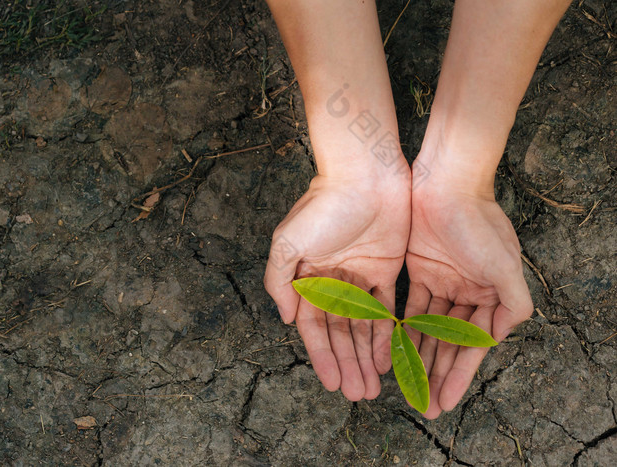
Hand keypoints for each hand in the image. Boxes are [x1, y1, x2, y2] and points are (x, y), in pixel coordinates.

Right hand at [264, 164, 409, 400]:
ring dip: (365, 356)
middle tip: (357, 395)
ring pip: (362, 327)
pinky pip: (386, 310)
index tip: (331, 383)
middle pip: (339, 332)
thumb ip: (279, 282)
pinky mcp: (387, 271)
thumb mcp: (287, 243)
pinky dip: (386, 335)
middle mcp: (332, 281)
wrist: (366, 175)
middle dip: (347, 363)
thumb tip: (285, 320)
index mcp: (306, 277)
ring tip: (372, 387)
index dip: (321, 355)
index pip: (313, 325)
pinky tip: (387, 360)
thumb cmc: (322, 206)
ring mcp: (360, 277)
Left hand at [405, 160, 531, 417]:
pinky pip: (410, 307)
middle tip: (424, 405)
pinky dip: (402, 328)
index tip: (445, 401)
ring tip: (406, 385)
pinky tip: (392, 350)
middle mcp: (468, 292)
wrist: (446, 184)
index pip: (473, 345)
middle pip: (449, 342)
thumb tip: (504, 336)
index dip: (459, 375)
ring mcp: (443, 282)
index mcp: (492, 295)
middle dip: (437, 373)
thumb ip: (513, 303)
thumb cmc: (478, 223)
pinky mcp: (418, 270)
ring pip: (428, 328)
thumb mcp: (504, 265)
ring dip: (418, 355)